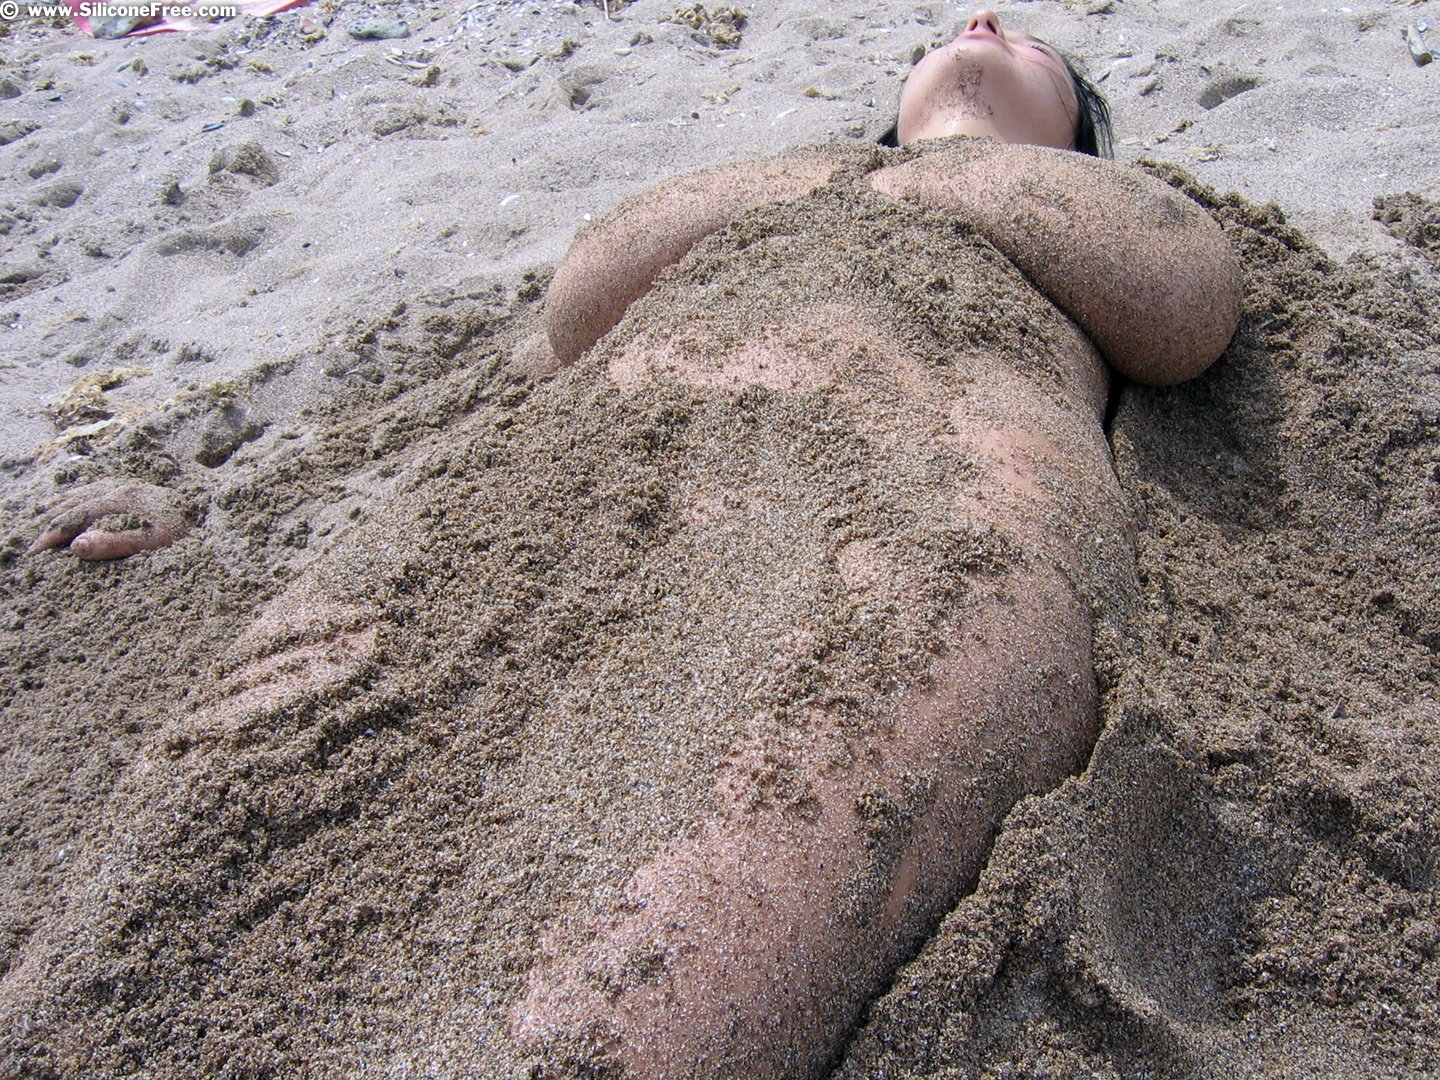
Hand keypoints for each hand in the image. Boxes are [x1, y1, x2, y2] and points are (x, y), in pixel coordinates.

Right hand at [25, 480, 188, 560]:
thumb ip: (116, 543)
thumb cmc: (192, 526)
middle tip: (31, 540)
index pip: (76, 518)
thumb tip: (76, 546)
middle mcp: (121, 486)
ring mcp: (131, 483)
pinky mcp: (141, 485)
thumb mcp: (155, 541)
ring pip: (86, 490)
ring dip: (62, 502)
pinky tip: (82, 496)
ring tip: (42, 510)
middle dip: (51, 520)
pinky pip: (101, 485)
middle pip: (75, 502)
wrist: (219, 503)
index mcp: (121, 499)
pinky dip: (83, 491)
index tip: (35, 551)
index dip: (53, 535)